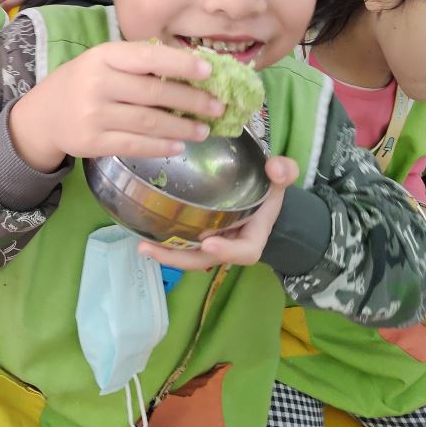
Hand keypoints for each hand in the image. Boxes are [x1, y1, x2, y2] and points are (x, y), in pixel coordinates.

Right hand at [9, 40, 223, 171]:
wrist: (41, 116)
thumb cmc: (80, 83)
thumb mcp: (101, 62)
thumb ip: (136, 64)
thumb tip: (190, 70)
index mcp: (103, 56)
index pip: (148, 57)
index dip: (181, 63)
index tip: (209, 71)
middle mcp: (97, 83)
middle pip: (154, 93)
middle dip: (192, 101)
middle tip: (217, 107)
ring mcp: (93, 114)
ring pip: (149, 122)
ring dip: (182, 127)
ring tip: (205, 130)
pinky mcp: (92, 143)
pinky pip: (135, 145)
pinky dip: (161, 147)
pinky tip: (179, 146)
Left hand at [138, 156, 299, 269]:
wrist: (262, 200)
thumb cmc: (268, 191)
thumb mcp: (279, 181)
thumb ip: (283, 173)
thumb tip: (275, 167)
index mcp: (252, 237)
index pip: (244, 251)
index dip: (228, 250)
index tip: (210, 243)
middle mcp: (229, 245)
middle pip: (206, 259)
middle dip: (180, 258)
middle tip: (153, 249)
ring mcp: (211, 244)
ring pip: (189, 255)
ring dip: (166, 254)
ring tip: (142, 246)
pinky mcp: (197, 237)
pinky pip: (181, 245)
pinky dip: (164, 243)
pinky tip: (141, 233)